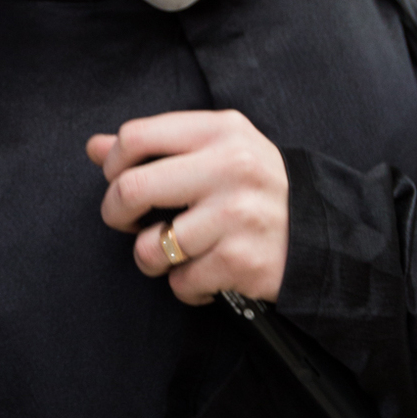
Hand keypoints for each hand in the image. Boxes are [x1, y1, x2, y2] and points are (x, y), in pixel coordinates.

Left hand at [87, 110, 288, 306]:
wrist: (321, 235)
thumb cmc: (255, 190)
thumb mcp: (216, 151)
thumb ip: (156, 146)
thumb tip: (95, 147)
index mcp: (220, 131)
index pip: (136, 137)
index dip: (114, 166)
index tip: (122, 182)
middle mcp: (231, 168)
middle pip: (131, 189)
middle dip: (116, 214)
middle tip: (131, 223)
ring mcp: (237, 216)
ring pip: (149, 248)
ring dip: (153, 258)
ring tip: (176, 252)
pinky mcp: (241, 261)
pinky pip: (180, 283)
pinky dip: (186, 286)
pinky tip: (208, 273)